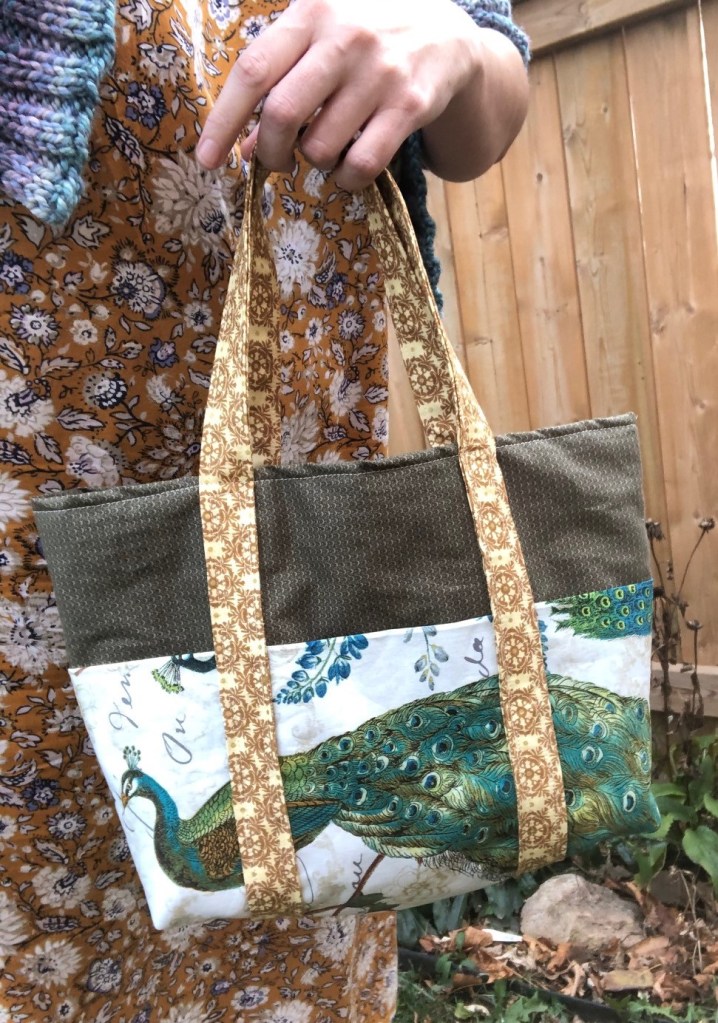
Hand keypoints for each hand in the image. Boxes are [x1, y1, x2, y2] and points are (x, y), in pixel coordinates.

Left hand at [196, 0, 491, 190]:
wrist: (447, 31)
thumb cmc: (363, 36)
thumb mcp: (318, 39)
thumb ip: (279, 82)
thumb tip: (242, 148)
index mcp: (311, 13)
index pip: (253, 71)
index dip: (223, 121)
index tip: (206, 160)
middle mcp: (344, 38)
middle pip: (282, 114)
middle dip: (269, 151)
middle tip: (273, 161)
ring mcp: (380, 72)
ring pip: (321, 146)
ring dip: (312, 164)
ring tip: (323, 151)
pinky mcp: (410, 105)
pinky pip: (361, 164)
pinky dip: (345, 180)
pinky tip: (347, 170)